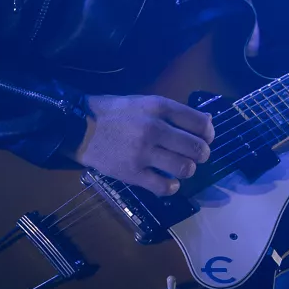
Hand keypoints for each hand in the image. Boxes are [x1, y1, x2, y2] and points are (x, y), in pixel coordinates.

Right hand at [69, 94, 214, 195]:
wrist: (80, 127)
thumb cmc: (115, 113)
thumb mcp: (145, 102)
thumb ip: (174, 112)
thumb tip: (206, 122)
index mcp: (159, 107)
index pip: (199, 123)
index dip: (208, 134)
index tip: (205, 138)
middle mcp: (154, 128)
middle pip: (196, 148)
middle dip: (202, 154)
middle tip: (197, 156)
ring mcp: (143, 152)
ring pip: (184, 168)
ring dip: (188, 170)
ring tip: (181, 168)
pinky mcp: (132, 173)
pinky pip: (164, 186)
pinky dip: (172, 187)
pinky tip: (169, 182)